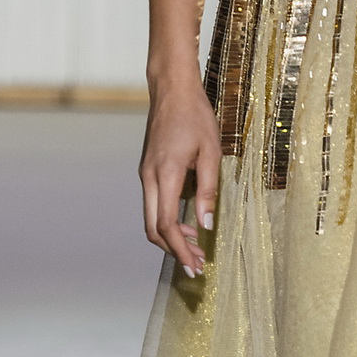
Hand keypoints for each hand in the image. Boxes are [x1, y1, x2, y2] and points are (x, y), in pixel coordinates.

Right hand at [140, 79, 221, 276]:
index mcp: (165, 174)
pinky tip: (188, 224)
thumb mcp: (211, 153)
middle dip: (174, 251)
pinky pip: (153, 204)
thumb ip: (208, 190)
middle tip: (197, 264)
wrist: (171, 90)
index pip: (167, 225)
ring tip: (196, 247)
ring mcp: (145, 174)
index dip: (180, 250)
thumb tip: (205, 225)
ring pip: (151, 218)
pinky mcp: (148, 171)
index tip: (194, 266)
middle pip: (153, 228)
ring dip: (171, 237)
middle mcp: (149, 178)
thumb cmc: (195, 116)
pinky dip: (167, 221)